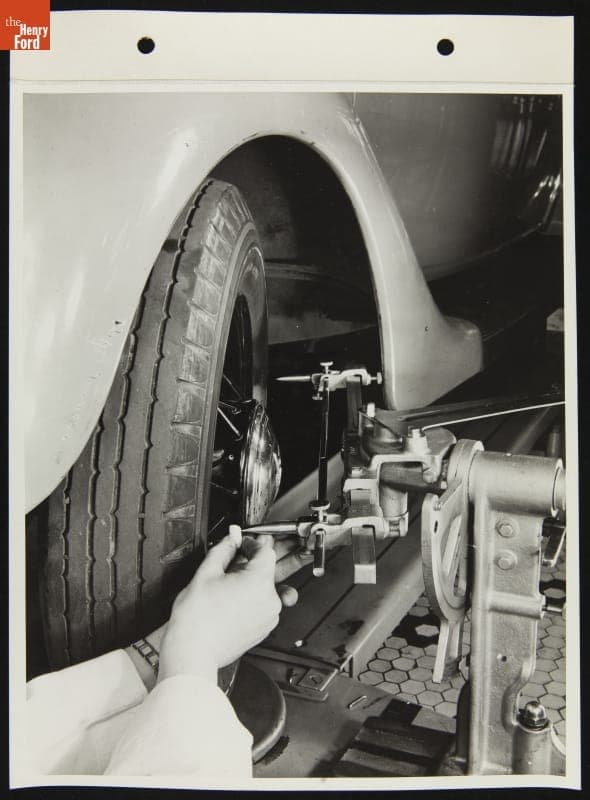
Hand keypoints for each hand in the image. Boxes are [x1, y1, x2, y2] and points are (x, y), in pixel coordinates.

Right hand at [158, 527, 282, 684]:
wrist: (192, 652)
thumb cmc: (196, 619)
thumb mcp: (206, 573)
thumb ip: (224, 549)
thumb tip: (232, 536)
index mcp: (259, 582)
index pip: (265, 551)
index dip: (251, 544)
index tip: (240, 545)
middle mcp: (270, 600)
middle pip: (267, 570)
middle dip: (250, 564)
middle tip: (230, 565)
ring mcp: (269, 617)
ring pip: (265, 588)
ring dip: (251, 582)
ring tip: (227, 587)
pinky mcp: (264, 629)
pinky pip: (263, 605)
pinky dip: (251, 599)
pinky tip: (231, 602)